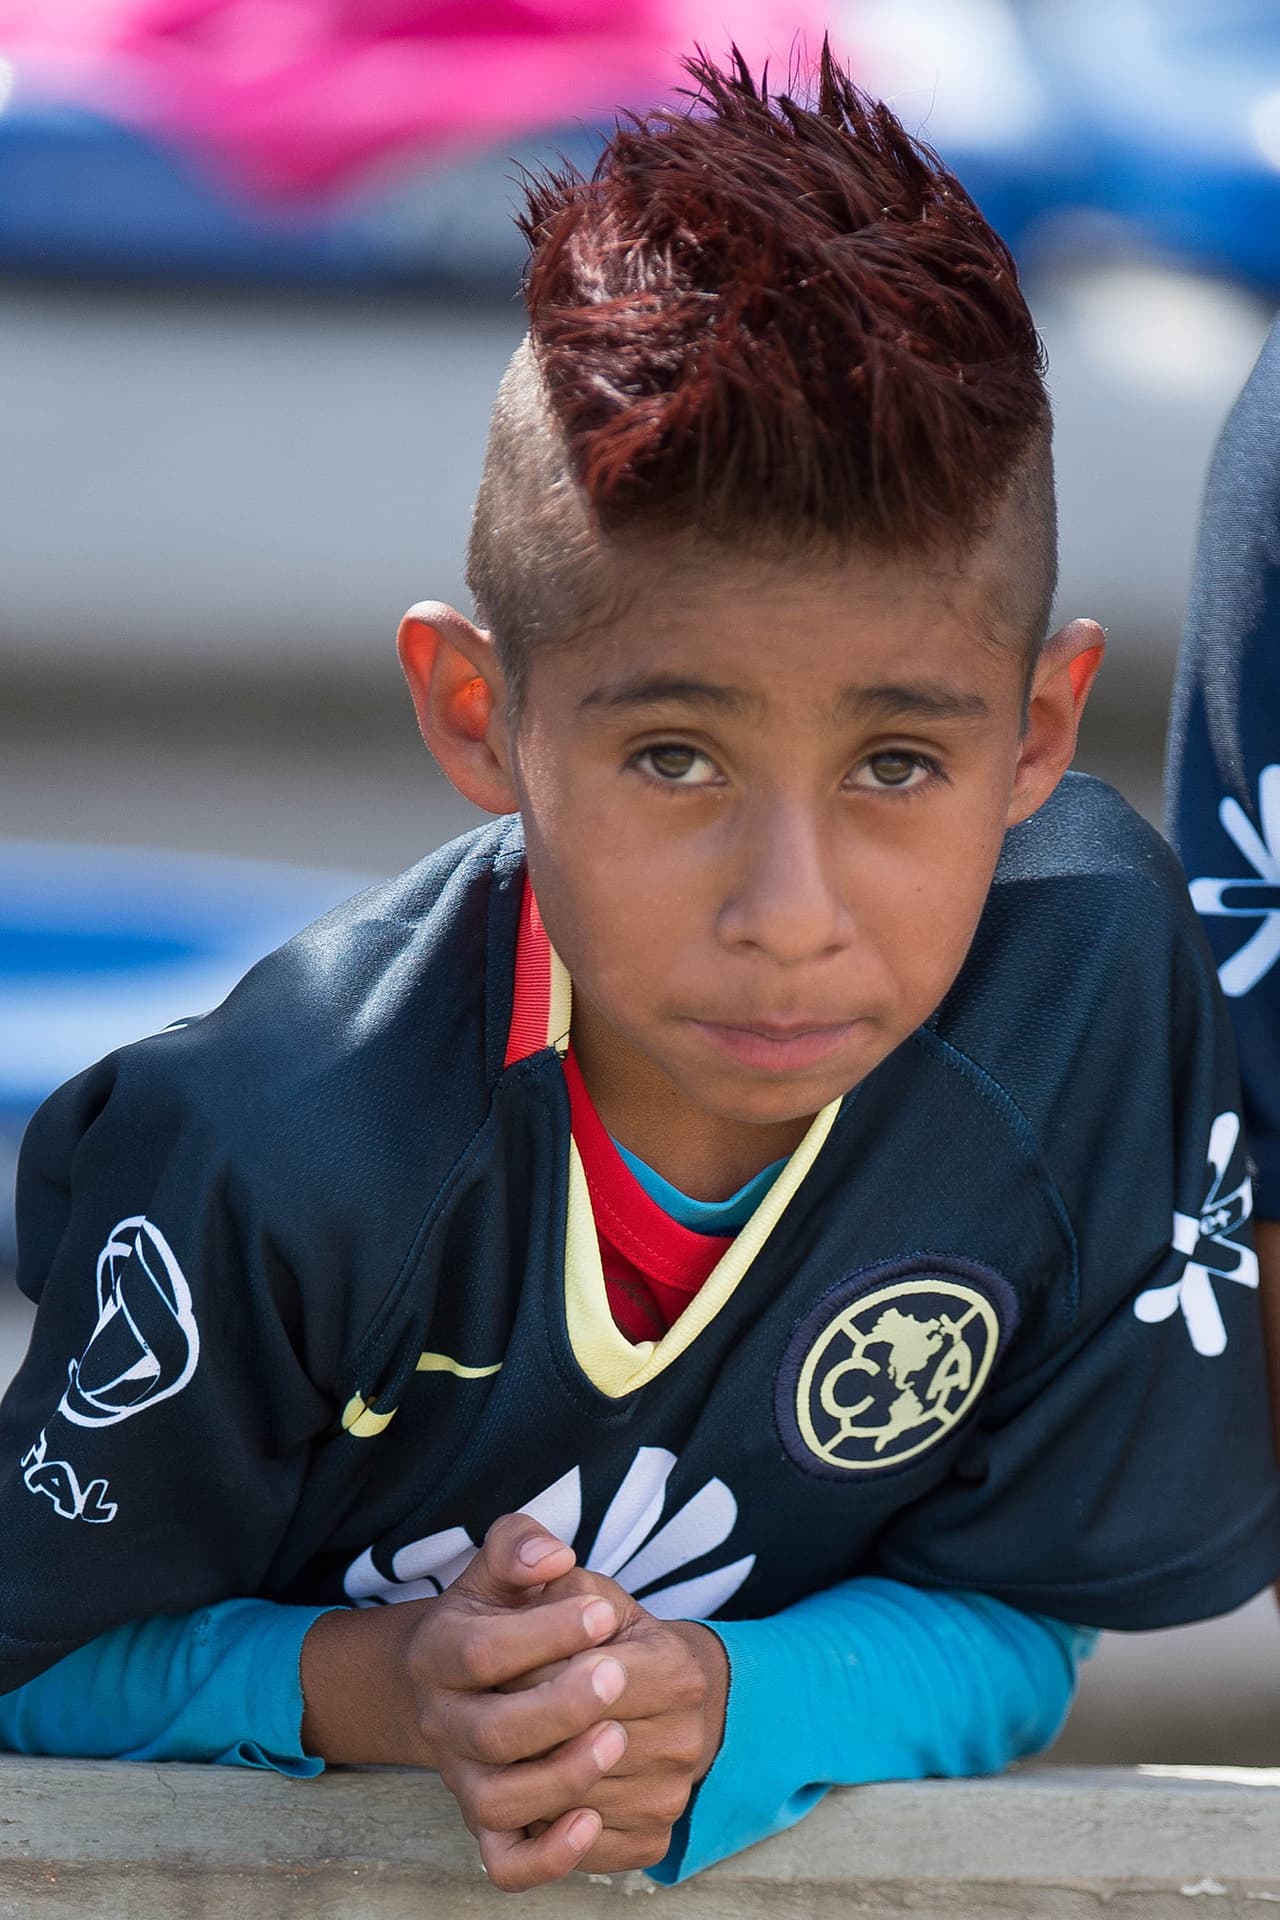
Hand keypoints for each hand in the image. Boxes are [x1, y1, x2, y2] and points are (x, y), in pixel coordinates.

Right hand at [300, 1515, 633, 1886]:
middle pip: (492, 1734)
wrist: (474, 1684)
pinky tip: (592, 1819)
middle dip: (561, 1706)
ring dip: (564, 1775)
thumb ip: (519, 1545)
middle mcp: (444, 1725)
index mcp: (438, 1653)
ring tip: (620, 1737)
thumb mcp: (502, 1569)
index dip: (543, 1634)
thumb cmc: (504, 1617)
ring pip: (501, 1804)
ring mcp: (466, 1783)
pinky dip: (550, 1857)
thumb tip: (552, 1558)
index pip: (480, 1652)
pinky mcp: (493, 1831)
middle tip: (617, 1674)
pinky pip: (509, 1865)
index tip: (602, 1612)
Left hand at [485, 1566, 729, 1878]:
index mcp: (675, 1666)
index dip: (536, 1669)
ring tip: (500, 1748)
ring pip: (575, 1808)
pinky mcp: (647, 1843)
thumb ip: (525, 1546)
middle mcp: (685, 1739)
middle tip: (491, 1704)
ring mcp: (667, 1797)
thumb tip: (544, 1558)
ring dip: (525, 1782)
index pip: (596, 1679)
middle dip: (524, 1724)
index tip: (503, 1662)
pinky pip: (592, 1861)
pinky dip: (545, 1844)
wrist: (631, 1686)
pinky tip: (528, 1803)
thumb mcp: (556, 1576)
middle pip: (582, 1747)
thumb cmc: (583, 1630)